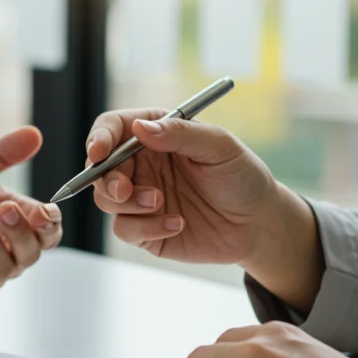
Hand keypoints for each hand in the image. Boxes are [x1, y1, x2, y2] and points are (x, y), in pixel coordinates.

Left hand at [0, 127, 63, 296]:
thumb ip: (2, 154)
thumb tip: (33, 134)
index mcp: (19, 225)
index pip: (49, 232)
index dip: (50, 224)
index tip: (44, 212)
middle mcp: (8, 254)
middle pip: (31, 252)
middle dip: (20, 231)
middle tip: (3, 208)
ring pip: (3, 266)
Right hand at [87, 108, 284, 263]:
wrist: (259, 224)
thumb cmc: (243, 177)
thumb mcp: (220, 146)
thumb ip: (180, 134)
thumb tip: (140, 128)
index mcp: (155, 136)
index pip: (112, 128)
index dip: (99, 138)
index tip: (99, 152)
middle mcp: (142, 165)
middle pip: (100, 168)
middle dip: (106, 179)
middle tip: (125, 189)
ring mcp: (141, 198)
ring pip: (106, 199)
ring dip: (127, 204)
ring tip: (160, 202)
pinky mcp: (145, 229)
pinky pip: (125, 229)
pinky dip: (146, 227)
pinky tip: (177, 223)